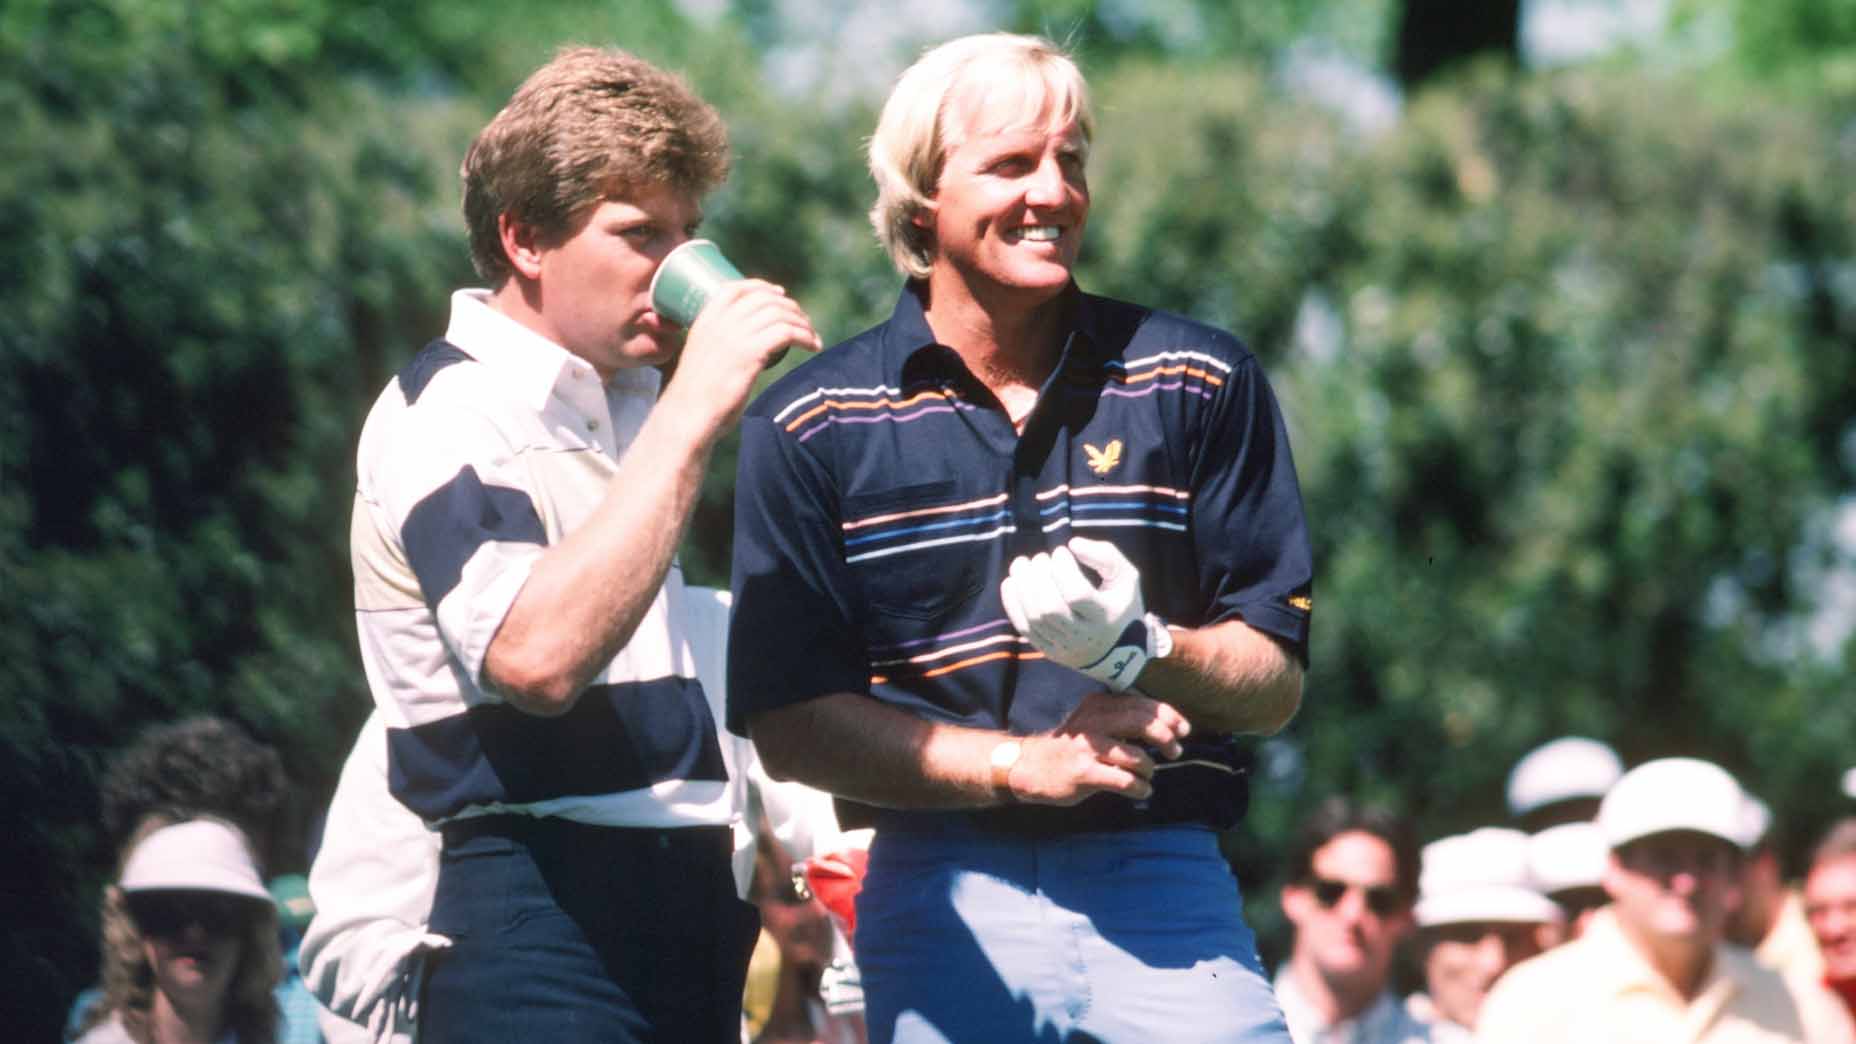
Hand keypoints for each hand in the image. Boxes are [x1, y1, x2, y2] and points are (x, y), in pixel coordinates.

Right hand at [664, 278, 820, 427]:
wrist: (688, 415)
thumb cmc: (696, 396)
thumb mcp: (702, 358)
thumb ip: (720, 347)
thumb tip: (745, 349)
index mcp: (705, 320)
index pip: (736, 288)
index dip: (762, 286)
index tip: (781, 294)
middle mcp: (720, 322)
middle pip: (765, 300)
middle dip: (790, 307)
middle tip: (804, 322)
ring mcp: (735, 336)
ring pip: (779, 314)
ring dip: (803, 323)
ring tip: (813, 337)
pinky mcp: (750, 353)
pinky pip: (786, 333)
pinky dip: (805, 336)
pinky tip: (813, 346)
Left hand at [999, 537, 1158, 690]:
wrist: (1119, 654)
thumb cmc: (1120, 605)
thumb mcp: (1126, 578)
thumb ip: (1106, 555)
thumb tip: (1072, 544)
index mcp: (1105, 616)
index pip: (1076, 594)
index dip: (1062, 569)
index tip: (1061, 551)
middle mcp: (1083, 636)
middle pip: (1049, 607)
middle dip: (1039, 575)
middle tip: (1041, 557)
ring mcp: (1063, 646)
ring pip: (1033, 617)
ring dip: (1022, 584)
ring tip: (1023, 563)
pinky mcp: (1047, 650)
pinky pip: (1022, 627)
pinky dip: (1012, 601)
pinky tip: (1012, 581)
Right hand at [1005, 692, 1191, 805]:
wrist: (1029, 766)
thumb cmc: (1070, 746)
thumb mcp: (1093, 722)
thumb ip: (1121, 719)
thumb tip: (1164, 725)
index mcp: (1099, 705)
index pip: (1141, 704)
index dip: (1169, 716)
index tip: (1183, 730)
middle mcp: (1093, 721)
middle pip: (1141, 723)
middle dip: (1165, 738)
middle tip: (1175, 752)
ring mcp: (1087, 747)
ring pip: (1135, 756)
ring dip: (1149, 769)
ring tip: (1147, 776)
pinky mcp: (1083, 773)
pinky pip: (1123, 781)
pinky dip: (1139, 788)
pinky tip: (1141, 791)